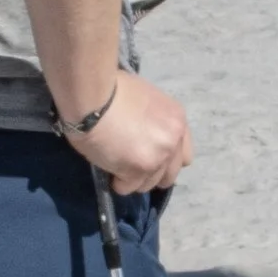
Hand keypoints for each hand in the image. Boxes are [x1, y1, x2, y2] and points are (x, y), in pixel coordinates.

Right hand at [77, 71, 191, 194]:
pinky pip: (127, 187)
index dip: (166, 161)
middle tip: (131, 166)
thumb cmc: (112, 89)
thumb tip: (143, 134)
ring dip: (132, 179)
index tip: (150, 158)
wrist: (94, 96)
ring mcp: (157, 158)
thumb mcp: (146, 99)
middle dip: (151, 174)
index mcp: (177, 121)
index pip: (184, 156)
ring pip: (147, 184)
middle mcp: (173, 142)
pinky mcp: (137, 170)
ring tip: (115, 166)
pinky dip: (117, 182)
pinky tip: (107, 169)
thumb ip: (153, 120)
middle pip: (169, 175)